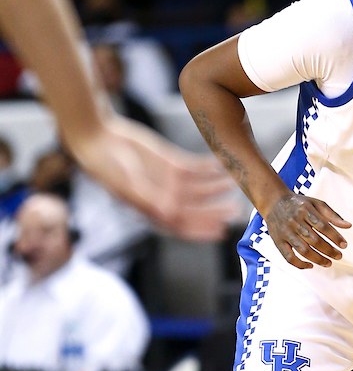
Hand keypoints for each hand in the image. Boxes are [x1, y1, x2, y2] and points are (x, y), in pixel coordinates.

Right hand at [71, 117, 236, 240]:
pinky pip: (195, 168)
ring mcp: (169, 181)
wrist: (98, 139)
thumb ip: (147, 198)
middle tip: (236, 210)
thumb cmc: (105, 166)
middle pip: (196, 209)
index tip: (221, 231)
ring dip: (217, 188)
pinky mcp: (171, 162)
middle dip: (216, 211)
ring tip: (233, 184)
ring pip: (200, 189)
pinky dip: (209, 168)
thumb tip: (167, 214)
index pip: (182, 225)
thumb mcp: (126, 183)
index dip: (202, 230)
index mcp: (152, 209)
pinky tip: (222, 166)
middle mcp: (164, 198)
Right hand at [265, 191, 350, 268]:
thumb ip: (332, 215)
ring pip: (303, 250)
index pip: (322, 225)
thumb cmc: (299, 204)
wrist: (274, 202)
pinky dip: (300, 264)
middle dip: (328, 250)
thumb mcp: (316, 203)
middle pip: (314, 240)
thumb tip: (348, 226)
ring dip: (318, 259)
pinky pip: (288, 257)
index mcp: (305, 210)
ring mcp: (285, 232)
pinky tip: (310, 266)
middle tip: (339, 256)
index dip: (334, 236)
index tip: (344, 245)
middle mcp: (294, 221)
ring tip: (328, 263)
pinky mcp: (278, 241)